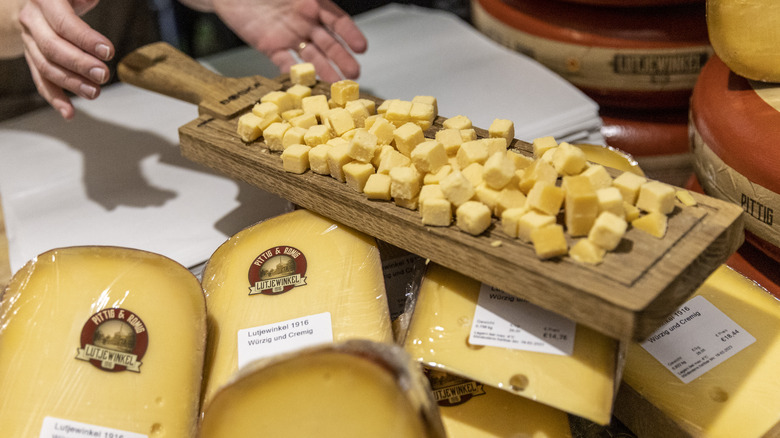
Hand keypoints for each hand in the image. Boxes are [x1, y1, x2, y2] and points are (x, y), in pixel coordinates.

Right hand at [18, 0, 113, 118]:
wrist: (41, 1)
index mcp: (45, 1)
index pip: (64, 23)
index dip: (86, 39)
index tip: (108, 52)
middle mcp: (32, 21)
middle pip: (52, 48)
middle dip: (80, 65)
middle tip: (104, 75)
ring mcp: (30, 42)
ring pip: (46, 67)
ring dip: (71, 84)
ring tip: (95, 92)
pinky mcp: (33, 58)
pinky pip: (41, 81)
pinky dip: (55, 99)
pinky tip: (69, 113)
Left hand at [207, 0, 367, 81]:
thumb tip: (319, 0)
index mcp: (312, 3)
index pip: (337, 20)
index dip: (350, 34)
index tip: (362, 48)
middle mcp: (304, 21)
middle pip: (328, 43)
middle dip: (342, 59)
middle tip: (353, 75)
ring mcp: (288, 35)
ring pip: (311, 56)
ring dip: (324, 70)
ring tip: (334, 85)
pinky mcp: (270, 46)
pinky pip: (285, 61)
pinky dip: (293, 72)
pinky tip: (303, 82)